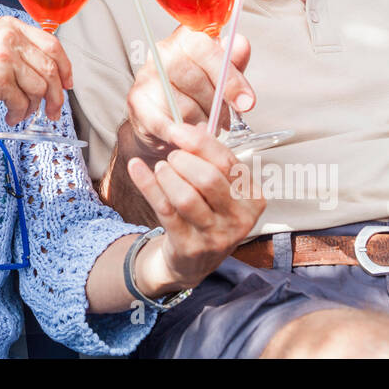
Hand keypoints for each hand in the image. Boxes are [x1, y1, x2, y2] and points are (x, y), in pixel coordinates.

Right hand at [0, 15, 73, 125]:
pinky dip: (19, 114)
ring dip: (33, 107)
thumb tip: (53, 71)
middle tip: (54, 111)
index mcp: (10, 26)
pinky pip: (23, 102)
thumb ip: (21, 49)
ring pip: (39, 88)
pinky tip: (10, 116)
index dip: (65, 67)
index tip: (67, 84)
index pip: (52, 44)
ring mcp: (4, 58)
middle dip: (56, 95)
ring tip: (21, 113)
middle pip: (50, 69)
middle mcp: (9, 37)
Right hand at [125, 26, 254, 160]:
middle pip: (195, 77)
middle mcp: (163, 52)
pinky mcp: (137, 101)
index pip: (204, 46)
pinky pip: (166, 123)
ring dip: (202, 123)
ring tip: (206, 126)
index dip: (228, 76)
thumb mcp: (220, 78)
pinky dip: (183, 134)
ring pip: (184, 105)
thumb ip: (232, 63)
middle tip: (224, 119)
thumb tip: (240, 44)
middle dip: (216, 105)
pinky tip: (191, 136)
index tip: (245, 101)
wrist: (161, 123)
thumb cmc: (193, 95)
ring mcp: (147, 75)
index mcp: (186, 38)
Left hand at [128, 122, 266, 292]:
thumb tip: (189, 128)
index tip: (178, 130)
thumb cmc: (207, 214)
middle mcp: (239, 219)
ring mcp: (216, 236)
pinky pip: (165, 210)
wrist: (192, 260)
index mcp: (252, 198)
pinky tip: (136, 168)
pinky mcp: (190, 247)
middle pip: (208, 179)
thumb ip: (210, 159)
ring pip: (186, 197)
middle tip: (171, 156)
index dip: (200, 142)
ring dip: (167, 175)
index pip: (228, 162)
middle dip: (183, 160)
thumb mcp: (219, 188)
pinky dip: (147, 184)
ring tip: (161, 168)